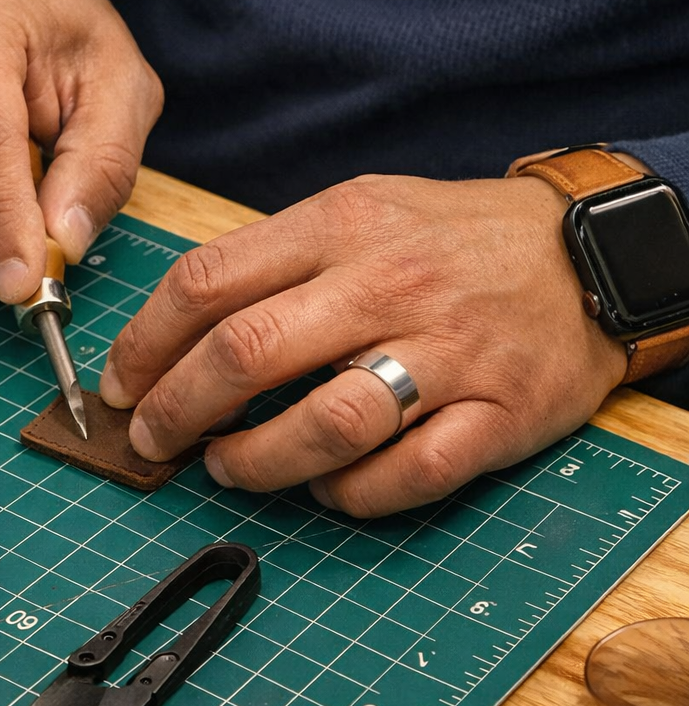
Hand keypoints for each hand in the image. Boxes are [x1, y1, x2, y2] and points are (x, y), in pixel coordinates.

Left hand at [100, 174, 627, 515]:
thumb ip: (274, 259)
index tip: (121, 381)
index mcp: (340, 227)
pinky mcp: (497, 415)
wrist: (585, 255)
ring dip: (256, 461)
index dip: (144, 341)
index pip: (208, 281)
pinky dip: (349, 495)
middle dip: (175, 408)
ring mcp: (446, 355)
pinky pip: (406, 475)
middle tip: (151, 438)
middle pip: (248, 354)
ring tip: (226, 466)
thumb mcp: (358, 210)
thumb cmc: (448, 239)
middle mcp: (387, 287)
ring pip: (326, 425)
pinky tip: (326, 488)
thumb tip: (180, 330)